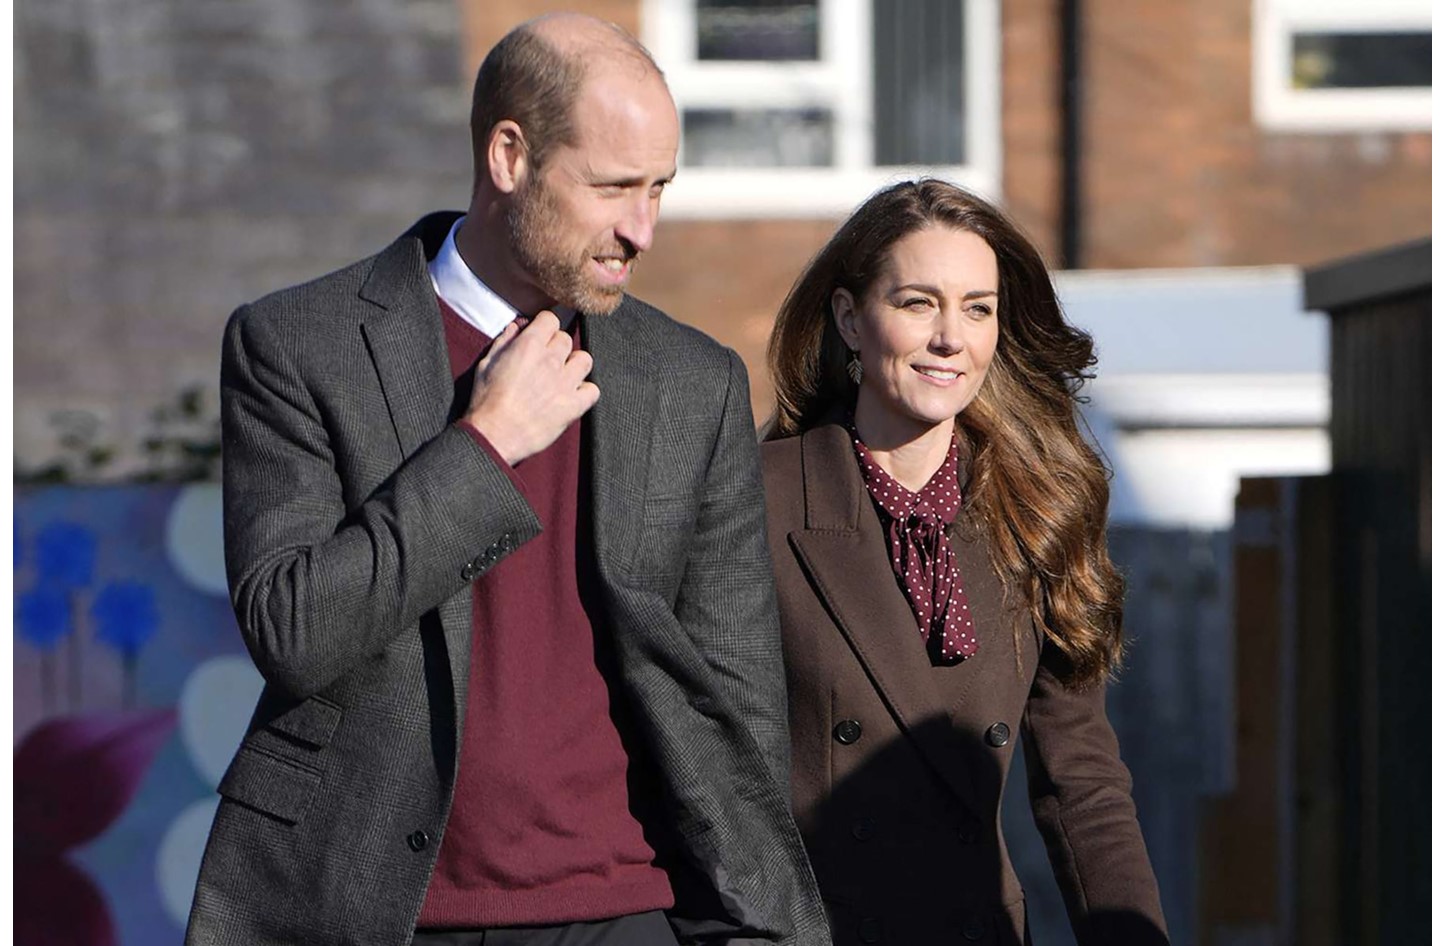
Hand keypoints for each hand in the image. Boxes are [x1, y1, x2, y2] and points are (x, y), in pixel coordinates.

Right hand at [464, 311, 599, 464]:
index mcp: (528, 345)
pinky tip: (572, 396)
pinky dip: (585, 392)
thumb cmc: (486, 401)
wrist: (493, 435)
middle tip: (546, 361)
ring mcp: (565, 383)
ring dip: (575, 365)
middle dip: (556, 347)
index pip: (550, 319)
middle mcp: (551, 360)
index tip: (541, 335)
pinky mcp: (573, 406)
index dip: (545, 326)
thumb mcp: (486, 364)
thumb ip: (504, 342)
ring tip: (563, 376)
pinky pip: (593, 390)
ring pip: (585, 360)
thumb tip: (516, 327)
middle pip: (566, 339)